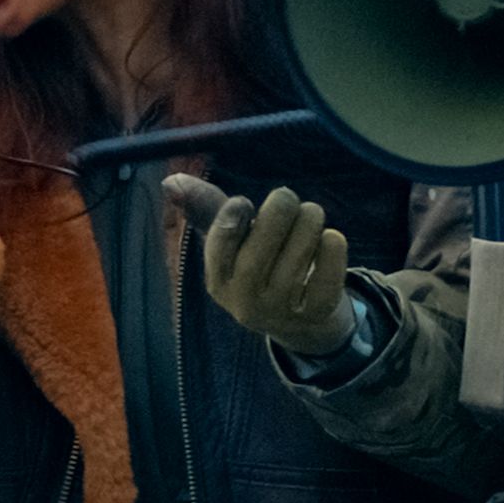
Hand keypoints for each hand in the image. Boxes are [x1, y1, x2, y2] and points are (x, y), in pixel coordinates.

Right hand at [178, 182, 354, 355]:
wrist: (301, 321)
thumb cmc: (261, 265)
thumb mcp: (233, 241)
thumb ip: (205, 208)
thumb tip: (171, 181)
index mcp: (218, 281)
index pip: (218, 243)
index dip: (234, 214)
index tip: (245, 203)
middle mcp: (245, 302)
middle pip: (260, 251)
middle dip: (278, 210)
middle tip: (287, 197)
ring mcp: (281, 312)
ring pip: (297, 256)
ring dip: (309, 222)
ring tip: (311, 214)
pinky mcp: (316, 314)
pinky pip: (326, 277)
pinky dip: (333, 250)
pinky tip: (330, 238)